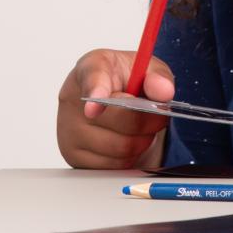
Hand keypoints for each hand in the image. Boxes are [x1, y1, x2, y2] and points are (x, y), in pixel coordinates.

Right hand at [56, 47, 175, 168]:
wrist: (111, 102)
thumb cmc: (126, 82)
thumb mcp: (147, 69)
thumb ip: (158, 76)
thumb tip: (163, 91)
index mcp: (91, 67)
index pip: (92, 79)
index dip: (95, 92)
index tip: (96, 105)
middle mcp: (73, 98)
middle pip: (119, 119)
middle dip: (148, 121)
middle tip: (157, 115)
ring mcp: (69, 130)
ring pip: (120, 147)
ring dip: (142, 141)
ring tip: (141, 128)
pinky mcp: (73, 156)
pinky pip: (113, 165)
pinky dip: (129, 157)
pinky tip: (126, 141)